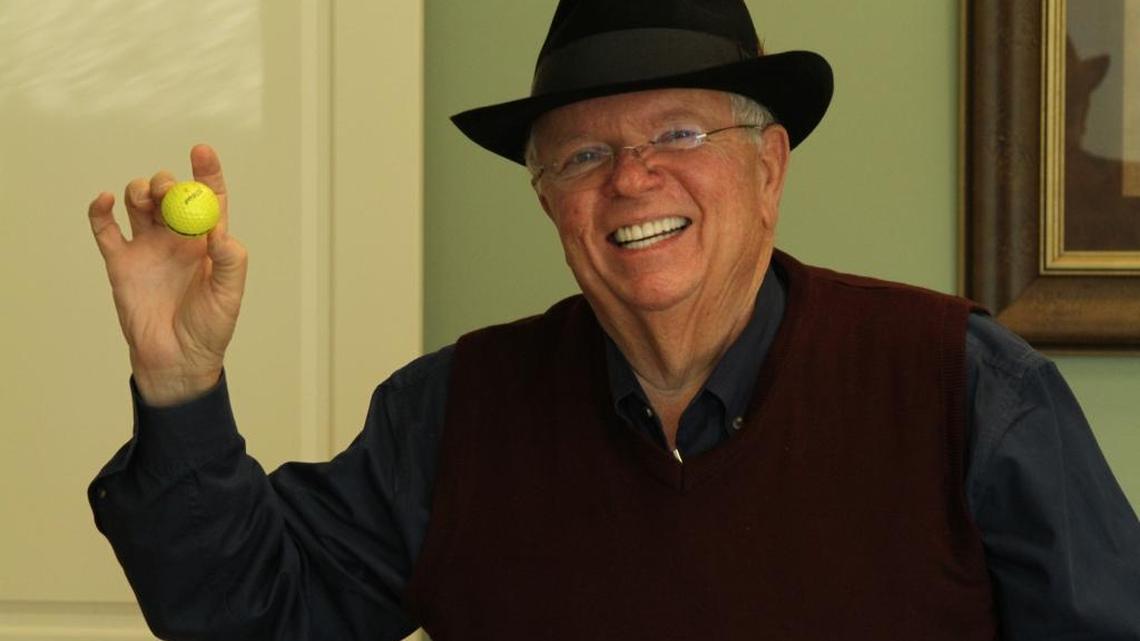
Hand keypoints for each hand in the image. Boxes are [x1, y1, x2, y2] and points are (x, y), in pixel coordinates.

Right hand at [88, 144, 247, 406]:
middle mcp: (178, 238)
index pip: (209, 197)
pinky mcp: (121, 262)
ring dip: (140, 191)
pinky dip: (101, 210)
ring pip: (139, 203)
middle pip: (170, 194)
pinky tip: (106, 200)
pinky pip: (105, 228)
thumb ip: (230, 261)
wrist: (176, 360)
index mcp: (209, 241)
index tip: (201, 150)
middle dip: (167, 182)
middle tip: (167, 189)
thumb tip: (222, 230)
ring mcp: (148, 248)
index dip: (206, 171)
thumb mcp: (229, 295)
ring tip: (144, 202)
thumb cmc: (209, 329)